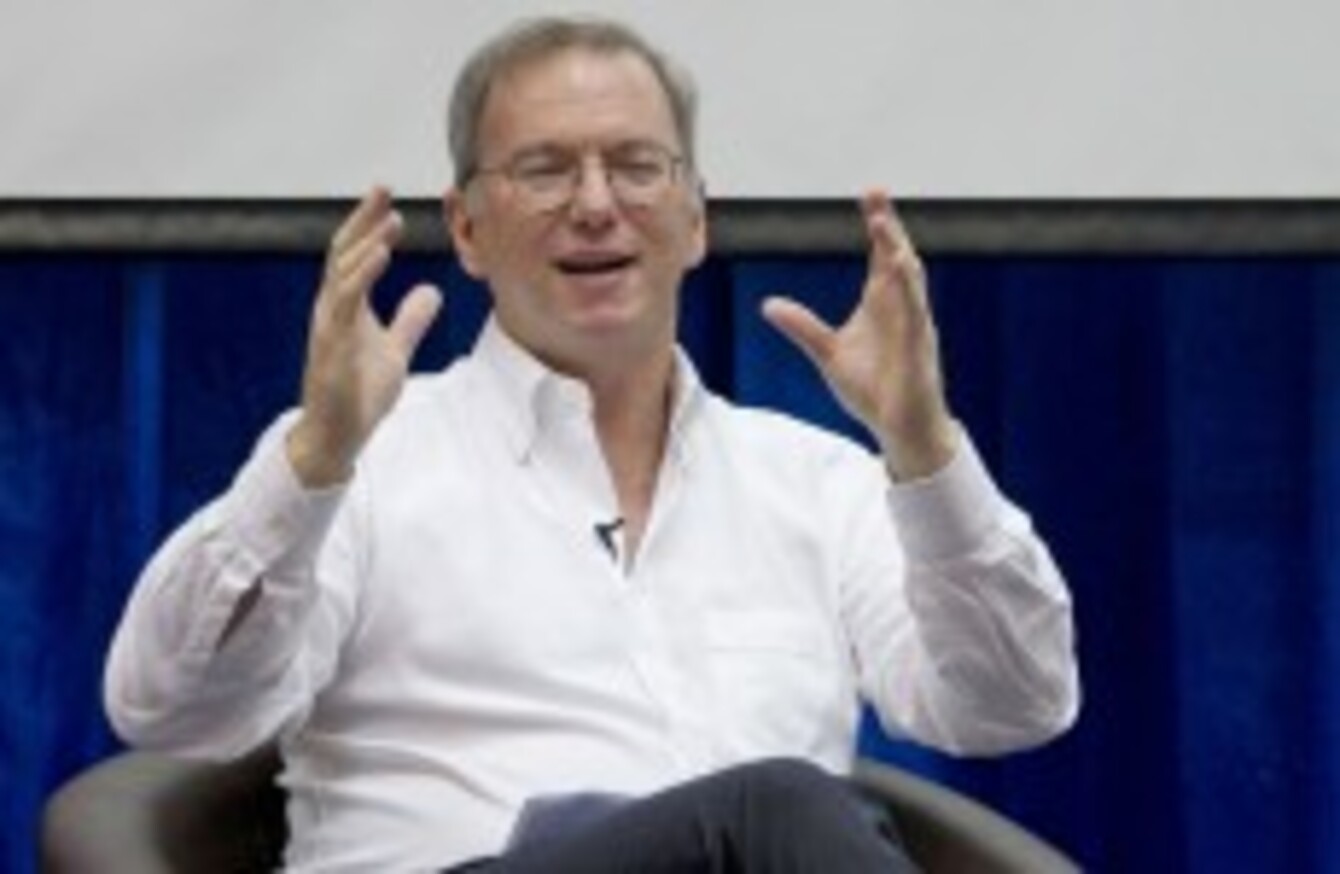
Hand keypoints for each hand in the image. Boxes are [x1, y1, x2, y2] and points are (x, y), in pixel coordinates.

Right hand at [287, 187, 442, 486]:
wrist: (339, 434)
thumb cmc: (359, 392)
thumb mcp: (395, 349)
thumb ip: (411, 320)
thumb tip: (432, 291)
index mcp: (346, 307)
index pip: (354, 256)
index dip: (368, 225)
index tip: (386, 198)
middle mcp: (332, 310)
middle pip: (344, 254)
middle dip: (363, 221)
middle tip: (382, 190)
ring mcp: (329, 328)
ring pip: (343, 275)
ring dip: (367, 245)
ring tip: (391, 221)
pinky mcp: (332, 348)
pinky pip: (345, 306)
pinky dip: (361, 278)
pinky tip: (379, 257)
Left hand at [761, 190, 956, 479]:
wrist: (900, 426)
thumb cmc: (873, 389)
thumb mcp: (828, 353)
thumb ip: (802, 327)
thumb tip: (768, 304)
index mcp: (883, 304)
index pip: (883, 256)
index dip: (879, 225)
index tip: (870, 196)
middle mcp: (903, 307)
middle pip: (898, 257)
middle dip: (889, 226)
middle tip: (875, 194)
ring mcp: (915, 326)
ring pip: (911, 280)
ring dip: (897, 251)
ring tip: (883, 224)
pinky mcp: (920, 348)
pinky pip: (916, 314)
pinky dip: (908, 293)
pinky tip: (898, 272)